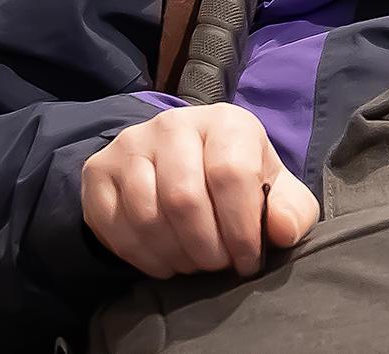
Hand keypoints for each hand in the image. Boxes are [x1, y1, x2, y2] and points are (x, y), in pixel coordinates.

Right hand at [81, 102, 318, 279]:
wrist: (182, 164)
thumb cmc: (236, 180)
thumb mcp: (273, 190)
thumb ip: (290, 210)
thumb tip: (281, 230)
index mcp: (225, 122)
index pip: (231, 174)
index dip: (241, 229)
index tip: (246, 260)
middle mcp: (173, 124)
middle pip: (184, 198)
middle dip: (206, 248)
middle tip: (216, 266)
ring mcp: (130, 145)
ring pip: (148, 215)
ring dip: (175, 255)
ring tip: (193, 263)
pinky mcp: (98, 171)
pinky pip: (115, 226)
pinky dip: (143, 256)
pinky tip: (165, 261)